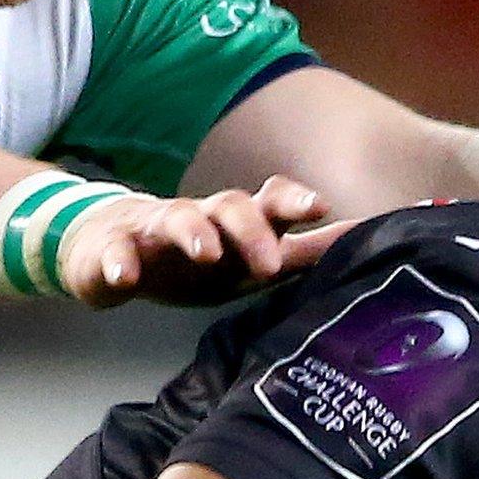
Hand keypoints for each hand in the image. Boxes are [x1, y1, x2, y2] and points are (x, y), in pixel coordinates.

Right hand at [60, 175, 339, 307]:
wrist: (112, 248)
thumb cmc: (197, 259)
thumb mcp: (251, 260)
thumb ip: (304, 253)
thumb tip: (366, 240)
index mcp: (237, 224)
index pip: (269, 200)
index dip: (294, 200)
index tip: (321, 207)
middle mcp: (201, 218)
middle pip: (228, 206)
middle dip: (250, 228)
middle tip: (268, 262)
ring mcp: (155, 231)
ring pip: (175, 219)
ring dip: (193, 233)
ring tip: (207, 253)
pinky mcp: (113, 251)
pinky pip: (114, 254)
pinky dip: (118, 264)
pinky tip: (124, 278)